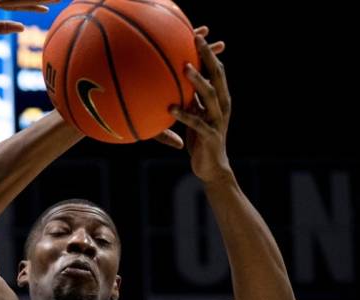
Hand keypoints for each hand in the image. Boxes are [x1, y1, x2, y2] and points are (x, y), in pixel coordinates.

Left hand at [153, 26, 226, 158]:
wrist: (212, 168)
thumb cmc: (200, 141)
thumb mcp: (196, 116)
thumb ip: (192, 101)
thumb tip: (177, 84)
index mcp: (220, 100)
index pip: (216, 71)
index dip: (208, 54)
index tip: (197, 37)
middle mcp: (222, 107)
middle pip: (217, 76)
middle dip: (208, 58)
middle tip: (195, 41)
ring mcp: (217, 121)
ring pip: (210, 96)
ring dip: (197, 81)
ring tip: (184, 68)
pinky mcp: (210, 136)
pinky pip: (197, 123)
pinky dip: (184, 115)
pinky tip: (170, 109)